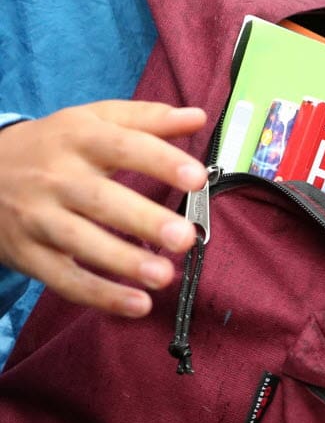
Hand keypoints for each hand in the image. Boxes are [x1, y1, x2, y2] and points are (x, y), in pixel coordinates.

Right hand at [0, 102, 208, 317]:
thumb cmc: (54, 146)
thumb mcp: (93, 121)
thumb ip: (147, 119)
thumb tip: (198, 117)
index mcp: (78, 139)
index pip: (122, 146)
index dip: (160, 161)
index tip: (198, 178)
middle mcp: (56, 178)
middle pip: (100, 199)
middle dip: (143, 219)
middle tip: (184, 237)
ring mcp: (38, 217)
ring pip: (79, 241)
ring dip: (122, 261)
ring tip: (164, 275)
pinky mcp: (28, 254)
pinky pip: (64, 279)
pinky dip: (100, 295)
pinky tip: (138, 305)